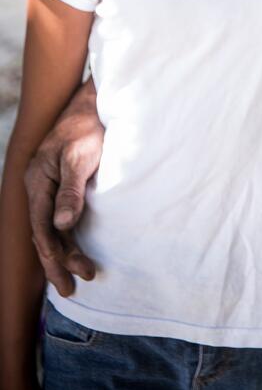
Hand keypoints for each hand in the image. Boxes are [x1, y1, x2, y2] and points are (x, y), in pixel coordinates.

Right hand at [24, 77, 102, 296]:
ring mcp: (49, 185)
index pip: (43, 230)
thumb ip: (71, 191)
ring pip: (52, 227)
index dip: (56, 256)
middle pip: (45, 233)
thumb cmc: (89, 127)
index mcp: (38, 181)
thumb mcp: (81, 157)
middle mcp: (40, 186)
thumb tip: (62, 226)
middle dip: (59, 262)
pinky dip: (68, 235)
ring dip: (65, 251)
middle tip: (76, 287)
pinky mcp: (63, 182)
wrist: (96, 103)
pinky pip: (60, 216)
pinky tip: (77, 247)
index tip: (75, 276)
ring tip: (83, 274)